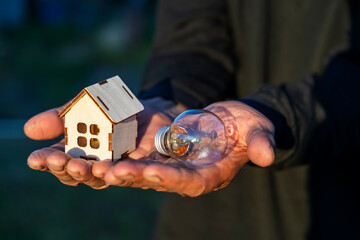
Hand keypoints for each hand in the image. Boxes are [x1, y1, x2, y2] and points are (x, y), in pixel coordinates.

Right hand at [24, 97, 184, 188]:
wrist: (152, 110)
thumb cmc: (117, 111)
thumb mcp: (88, 107)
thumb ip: (62, 118)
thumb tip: (28, 129)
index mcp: (79, 150)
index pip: (58, 161)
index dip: (46, 161)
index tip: (35, 158)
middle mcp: (94, 164)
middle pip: (77, 174)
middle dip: (67, 168)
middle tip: (63, 162)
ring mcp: (115, 169)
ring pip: (100, 179)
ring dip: (92, 174)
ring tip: (89, 167)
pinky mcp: (138, 171)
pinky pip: (130, 176)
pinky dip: (121, 173)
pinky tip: (116, 170)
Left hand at [103, 100, 274, 195]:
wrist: (231, 121)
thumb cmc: (248, 127)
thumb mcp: (258, 130)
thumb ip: (260, 143)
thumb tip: (268, 155)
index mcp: (211, 174)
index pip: (191, 181)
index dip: (173, 178)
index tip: (154, 172)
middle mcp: (188, 175)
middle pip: (159, 180)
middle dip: (136, 176)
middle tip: (112, 172)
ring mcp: (173, 166)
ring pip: (142, 171)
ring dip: (120, 170)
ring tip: (97, 168)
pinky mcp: (161, 155)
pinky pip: (138, 157)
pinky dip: (120, 156)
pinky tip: (99, 153)